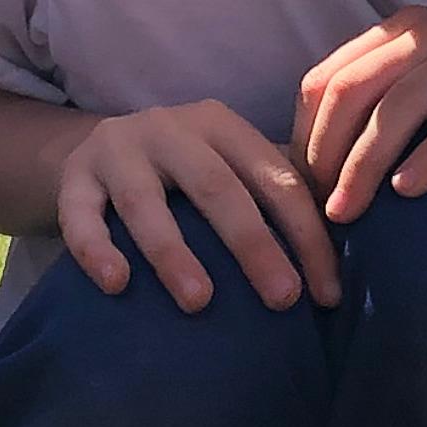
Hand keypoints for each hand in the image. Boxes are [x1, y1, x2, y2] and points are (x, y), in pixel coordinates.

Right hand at [57, 100, 339, 313]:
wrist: (93, 151)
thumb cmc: (183, 172)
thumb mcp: (229, 166)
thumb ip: (277, 193)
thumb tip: (353, 253)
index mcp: (223, 125)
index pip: (276, 179)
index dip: (306, 236)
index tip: (327, 295)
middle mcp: (171, 128)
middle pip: (218, 187)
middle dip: (254, 245)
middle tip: (282, 300)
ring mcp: (118, 149)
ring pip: (146, 201)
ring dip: (174, 252)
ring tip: (199, 301)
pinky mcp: (73, 177)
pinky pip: (81, 214)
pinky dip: (97, 248)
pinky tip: (118, 284)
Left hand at [298, 11, 426, 222]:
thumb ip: (379, 109)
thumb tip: (308, 171)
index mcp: (398, 31)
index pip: (326, 79)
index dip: (305, 137)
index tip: (303, 191)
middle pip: (351, 91)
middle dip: (325, 155)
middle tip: (321, 211)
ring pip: (397, 107)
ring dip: (364, 165)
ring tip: (349, 213)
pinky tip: (407, 191)